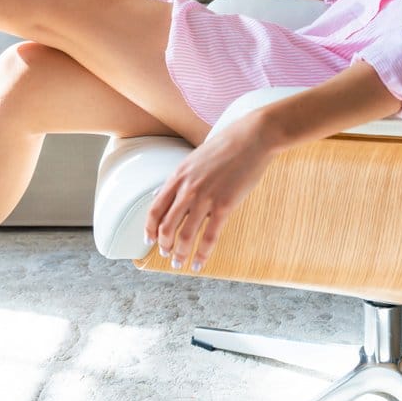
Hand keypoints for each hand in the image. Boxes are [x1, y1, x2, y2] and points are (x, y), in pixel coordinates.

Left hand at [143, 115, 275, 271]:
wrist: (252, 137)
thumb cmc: (227, 145)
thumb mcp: (195, 158)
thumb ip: (182, 177)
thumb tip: (167, 192)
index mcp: (178, 176)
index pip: (155, 208)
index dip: (149, 228)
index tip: (149, 239)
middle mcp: (187, 189)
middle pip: (166, 226)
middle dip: (164, 245)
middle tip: (166, 254)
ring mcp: (205, 198)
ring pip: (185, 235)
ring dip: (180, 254)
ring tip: (180, 263)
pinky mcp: (224, 205)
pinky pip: (209, 237)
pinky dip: (202, 254)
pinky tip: (199, 263)